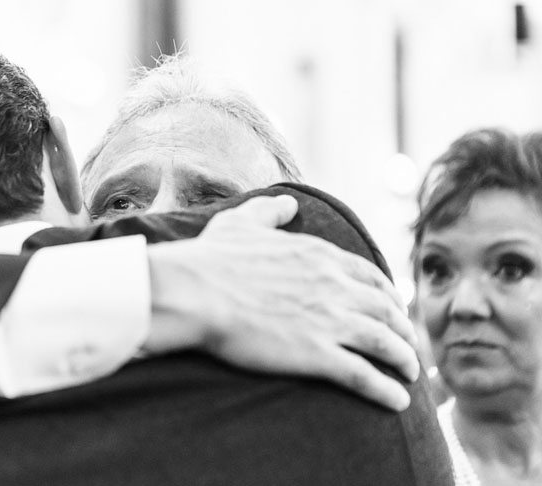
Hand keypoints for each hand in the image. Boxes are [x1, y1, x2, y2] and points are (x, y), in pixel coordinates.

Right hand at [146, 195, 419, 411]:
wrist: (194, 291)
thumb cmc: (211, 258)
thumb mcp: (241, 222)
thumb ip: (270, 211)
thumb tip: (289, 203)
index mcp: (319, 256)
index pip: (369, 276)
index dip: (388, 294)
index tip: (393, 307)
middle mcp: (334, 286)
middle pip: (386, 310)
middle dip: (403, 327)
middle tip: (409, 343)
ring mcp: (329, 321)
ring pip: (384, 342)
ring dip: (404, 359)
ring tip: (411, 374)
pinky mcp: (317, 354)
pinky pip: (364, 375)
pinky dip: (386, 390)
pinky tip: (398, 402)